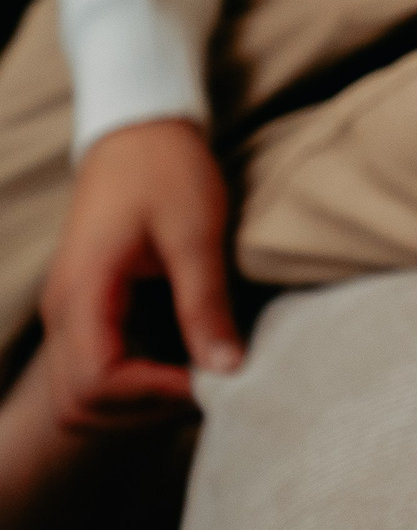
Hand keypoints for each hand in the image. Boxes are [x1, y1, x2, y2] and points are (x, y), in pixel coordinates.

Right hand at [37, 119, 239, 430]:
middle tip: (206, 387)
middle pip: (79, 405)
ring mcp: (69, 313)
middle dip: (143, 411)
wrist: (140, 130)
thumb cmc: (168, 170)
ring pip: (81, 396)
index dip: (154, 394)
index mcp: (82, 294)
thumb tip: (227, 369)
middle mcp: (63, 313)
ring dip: (136, 403)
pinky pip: (94, 369)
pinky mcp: (86, 309)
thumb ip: (206, 304)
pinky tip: (182, 360)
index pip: (97, 384)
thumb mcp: (197, 233)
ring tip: (198, 376)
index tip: (212, 380)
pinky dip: (132, 382)